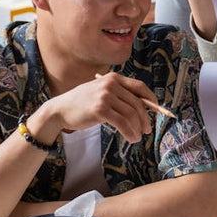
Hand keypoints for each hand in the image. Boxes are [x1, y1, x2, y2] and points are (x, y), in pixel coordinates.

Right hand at [36, 72, 155, 142]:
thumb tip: (145, 107)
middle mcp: (111, 84)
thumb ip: (120, 96)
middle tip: (147, 130)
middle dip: (144, 119)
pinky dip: (130, 132)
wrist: (60, 109)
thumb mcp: (102, 92)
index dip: (151, 100)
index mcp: (114, 78)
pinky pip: (122, 123)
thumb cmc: (83, 103)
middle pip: (137, 103)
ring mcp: (105, 96)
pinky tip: (132, 138)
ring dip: (137, 128)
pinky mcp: (100, 109)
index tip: (156, 111)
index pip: (140, 87)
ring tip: (137, 137)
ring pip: (131, 114)